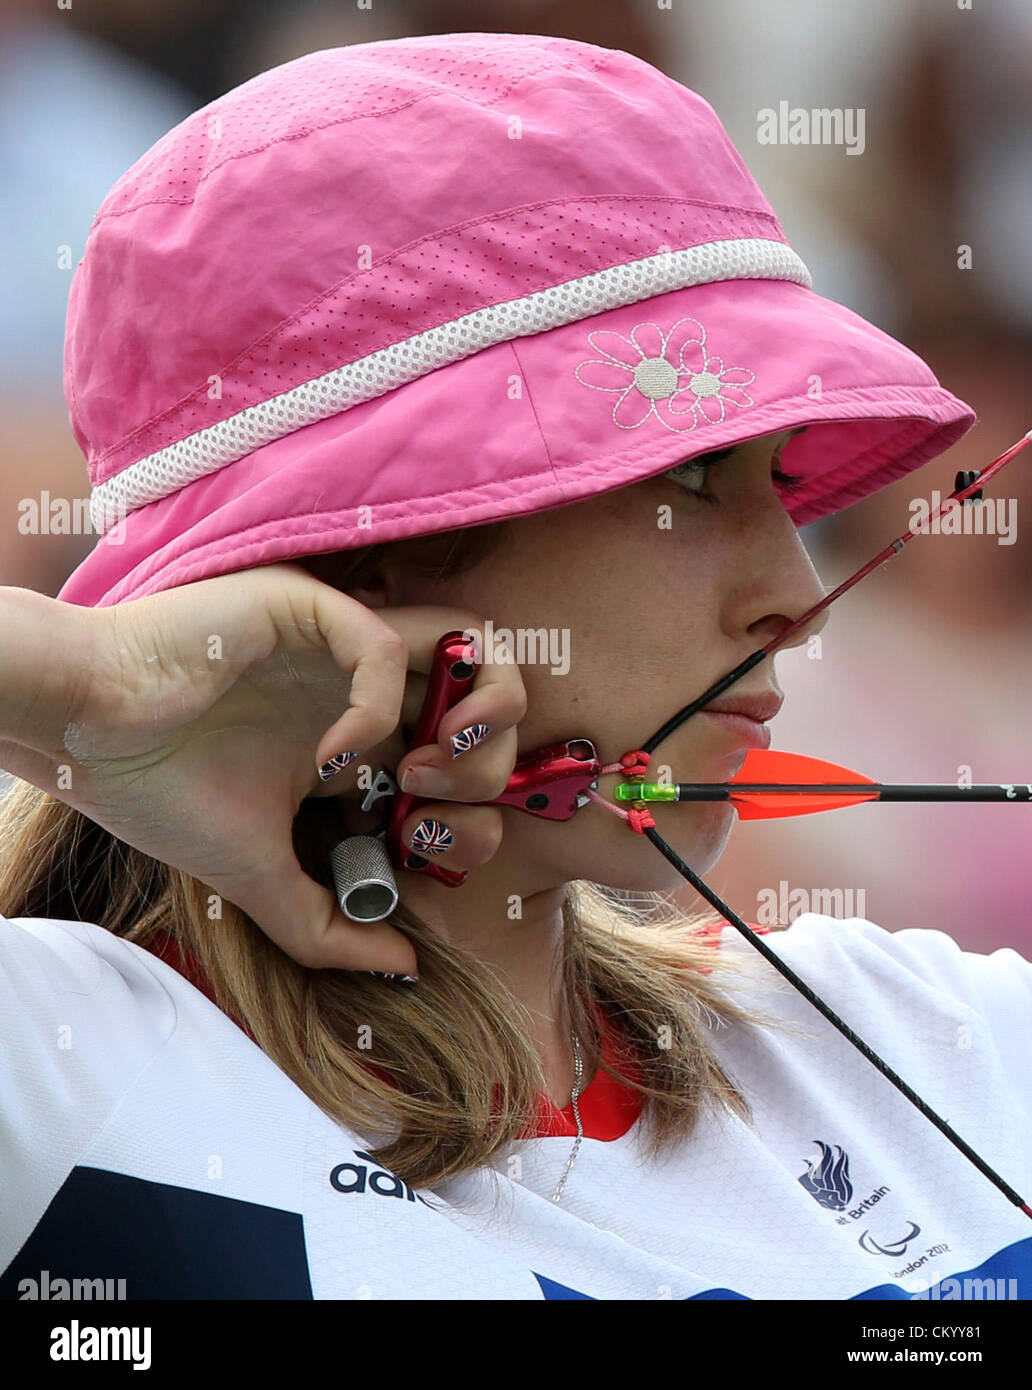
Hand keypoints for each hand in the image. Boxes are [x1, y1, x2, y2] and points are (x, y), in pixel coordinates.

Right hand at [0, 565, 524, 972]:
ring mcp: (344, 644)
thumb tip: (406, 965)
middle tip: (427, 815)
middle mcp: (368, 687)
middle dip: (490, 774)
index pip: (468, 762)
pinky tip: (332, 759)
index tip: (422, 855)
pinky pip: (385, 644)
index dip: (473, 814)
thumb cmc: (162, 797)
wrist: (83, 744)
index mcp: (365, 741)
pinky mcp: (309, 609)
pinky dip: (378, 708)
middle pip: (493, 705)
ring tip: (419, 776)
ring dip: (476, 719)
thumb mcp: (260, 878)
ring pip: (474, 649)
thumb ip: (331, 927)